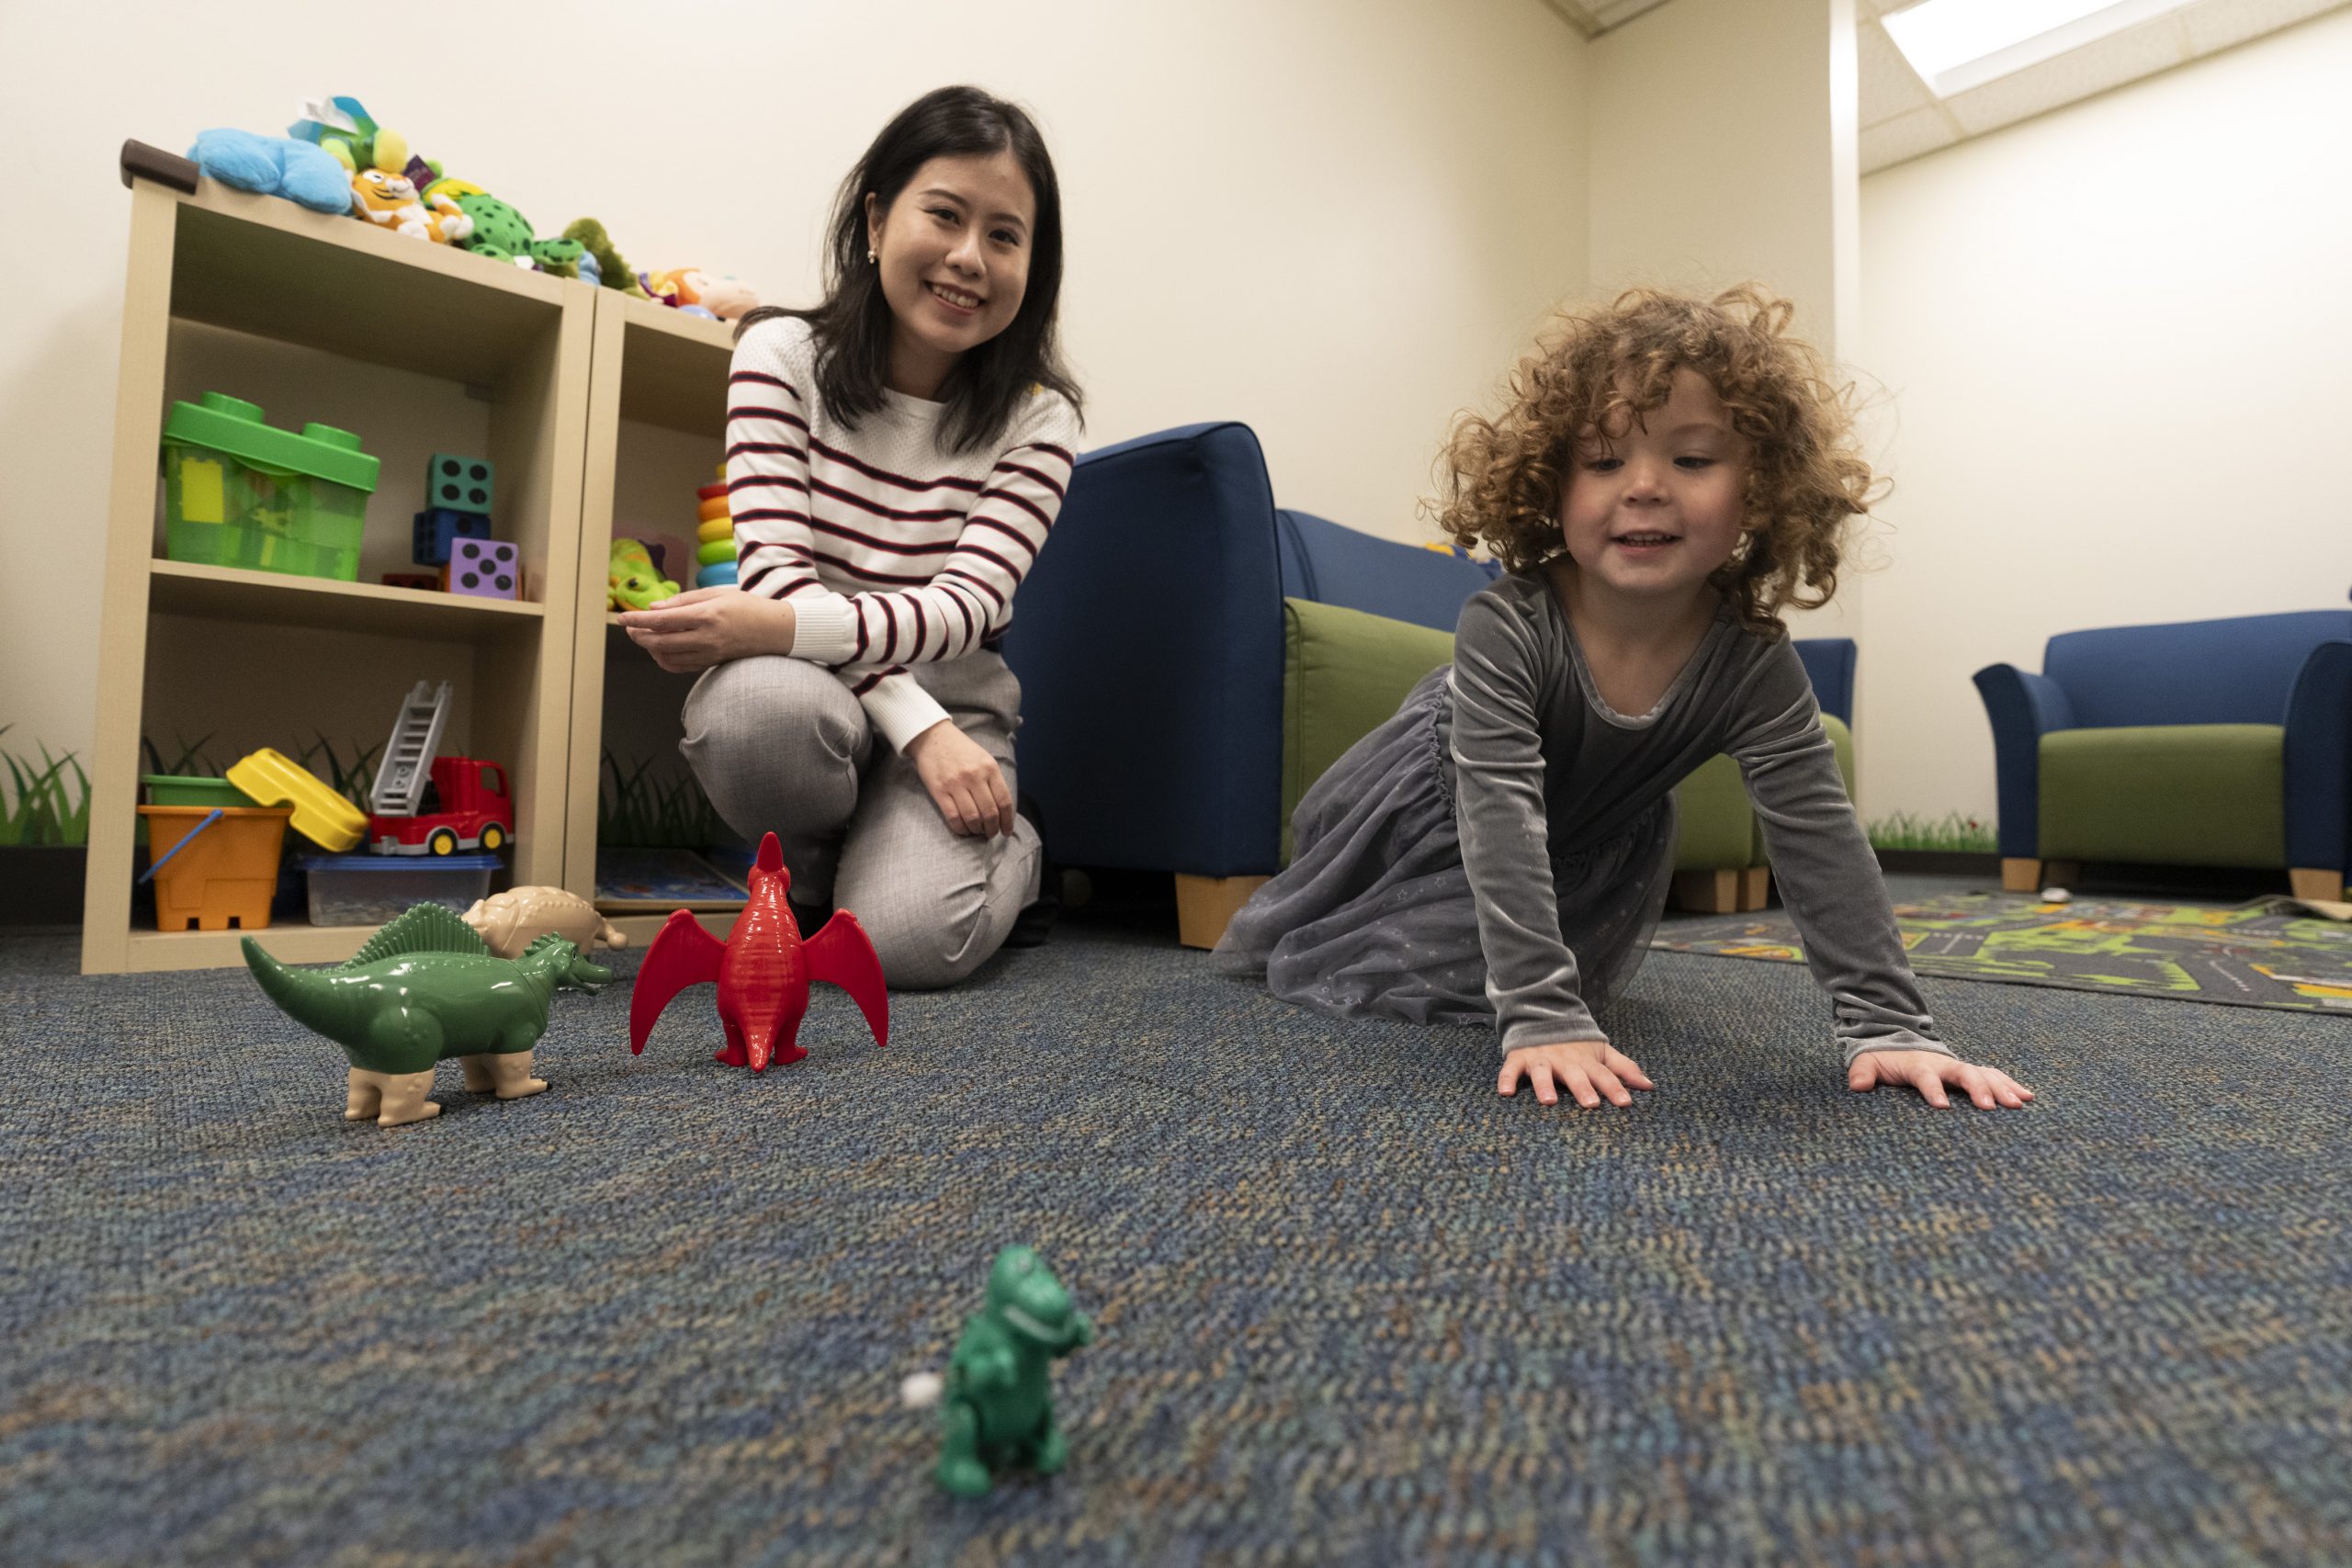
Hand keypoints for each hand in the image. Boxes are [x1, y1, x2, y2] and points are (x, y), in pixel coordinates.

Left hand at [618, 587, 793, 673]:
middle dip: (639, 635)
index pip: (662, 620)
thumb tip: (654, 609)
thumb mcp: (717, 593)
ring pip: (667, 657)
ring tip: (644, 637)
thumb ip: (684, 600)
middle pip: (660, 641)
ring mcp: (709, 653)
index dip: (638, 620)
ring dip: (650, 648)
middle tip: (630, 628)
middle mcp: (706, 637)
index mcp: (707, 614)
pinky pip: (680, 666)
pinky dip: (664, 660)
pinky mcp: (711, 663)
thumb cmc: (747, 607)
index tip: (623, 618)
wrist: (775, 630)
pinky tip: (660, 650)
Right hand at [905, 720, 1014, 837]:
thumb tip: (1002, 809)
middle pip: (990, 812)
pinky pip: (953, 817)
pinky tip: (963, 830)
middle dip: (992, 829)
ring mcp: (956, 783)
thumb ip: (994, 780)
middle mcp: (974, 776)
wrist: (933, 737)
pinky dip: (960, 828)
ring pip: (972, 817)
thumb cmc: (961, 750)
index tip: (1006, 831)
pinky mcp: (939, 790)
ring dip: (977, 830)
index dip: (1007, 821)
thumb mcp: (984, 759)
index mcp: (989, 768)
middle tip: (991, 833)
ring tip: (977, 832)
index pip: (1004, 801)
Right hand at [1498, 1039, 1653, 1106]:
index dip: (1615, 1088)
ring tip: (1548, 1101)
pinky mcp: (1520, 1058)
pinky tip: (1506, 1093)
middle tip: (1591, 1104)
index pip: (1604, 1076)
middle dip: (1583, 1089)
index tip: (1625, 1103)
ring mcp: (1541, 1059)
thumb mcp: (1602, 1052)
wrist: (1542, 1016)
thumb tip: (1650, 1086)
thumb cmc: (1576, 1044)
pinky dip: (1507, 1079)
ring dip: (1544, 1086)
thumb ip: (1624, 1068)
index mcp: (1586, 1061)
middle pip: (1575, 1075)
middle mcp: (1565, 1061)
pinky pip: (1511, 1069)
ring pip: (1543, 1073)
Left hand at [1848, 1049, 2033, 1108]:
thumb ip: (1862, 1073)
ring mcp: (1959, 1067)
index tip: (1941, 1106)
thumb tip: (1857, 1086)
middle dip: (1978, 1089)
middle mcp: (1943, 1064)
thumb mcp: (1867, 1063)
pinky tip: (2029, 1096)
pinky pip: (1993, 1076)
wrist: (1899, 1043)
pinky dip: (2011, 1084)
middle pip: (1963, 1073)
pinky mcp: (1971, 1073)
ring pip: (1984, 1074)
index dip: (1932, 1089)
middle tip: (1991, 1107)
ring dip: (2002, 1087)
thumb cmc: (1883, 1060)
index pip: (1925, 1076)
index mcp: (1918, 1065)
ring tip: (2019, 1103)